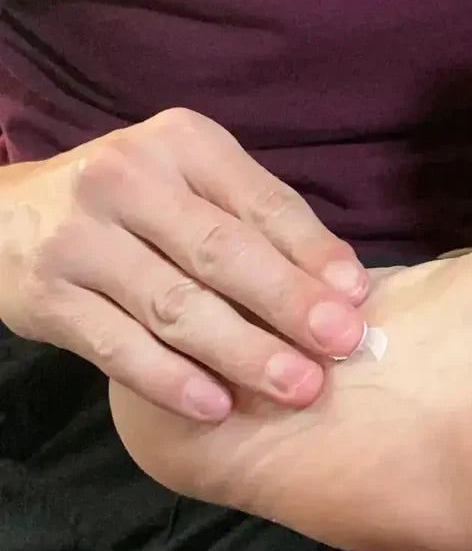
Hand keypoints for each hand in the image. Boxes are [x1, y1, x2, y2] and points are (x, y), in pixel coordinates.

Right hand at [0, 108, 368, 419]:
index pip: (262, 201)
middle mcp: (127, 180)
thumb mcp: (193, 184)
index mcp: (182, 144)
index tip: (357, 296)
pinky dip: (170, 380)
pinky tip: (216, 407)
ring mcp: (81, 239)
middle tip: (340, 344)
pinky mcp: (48, 296)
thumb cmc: (133, 201)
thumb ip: (256, 221)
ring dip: (243, 351)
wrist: (12, 213)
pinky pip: (118, 346)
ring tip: (297, 386)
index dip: (313, 251)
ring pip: (175, 304)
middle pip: (222, 252)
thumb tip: (341, 282)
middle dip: (288, 303)